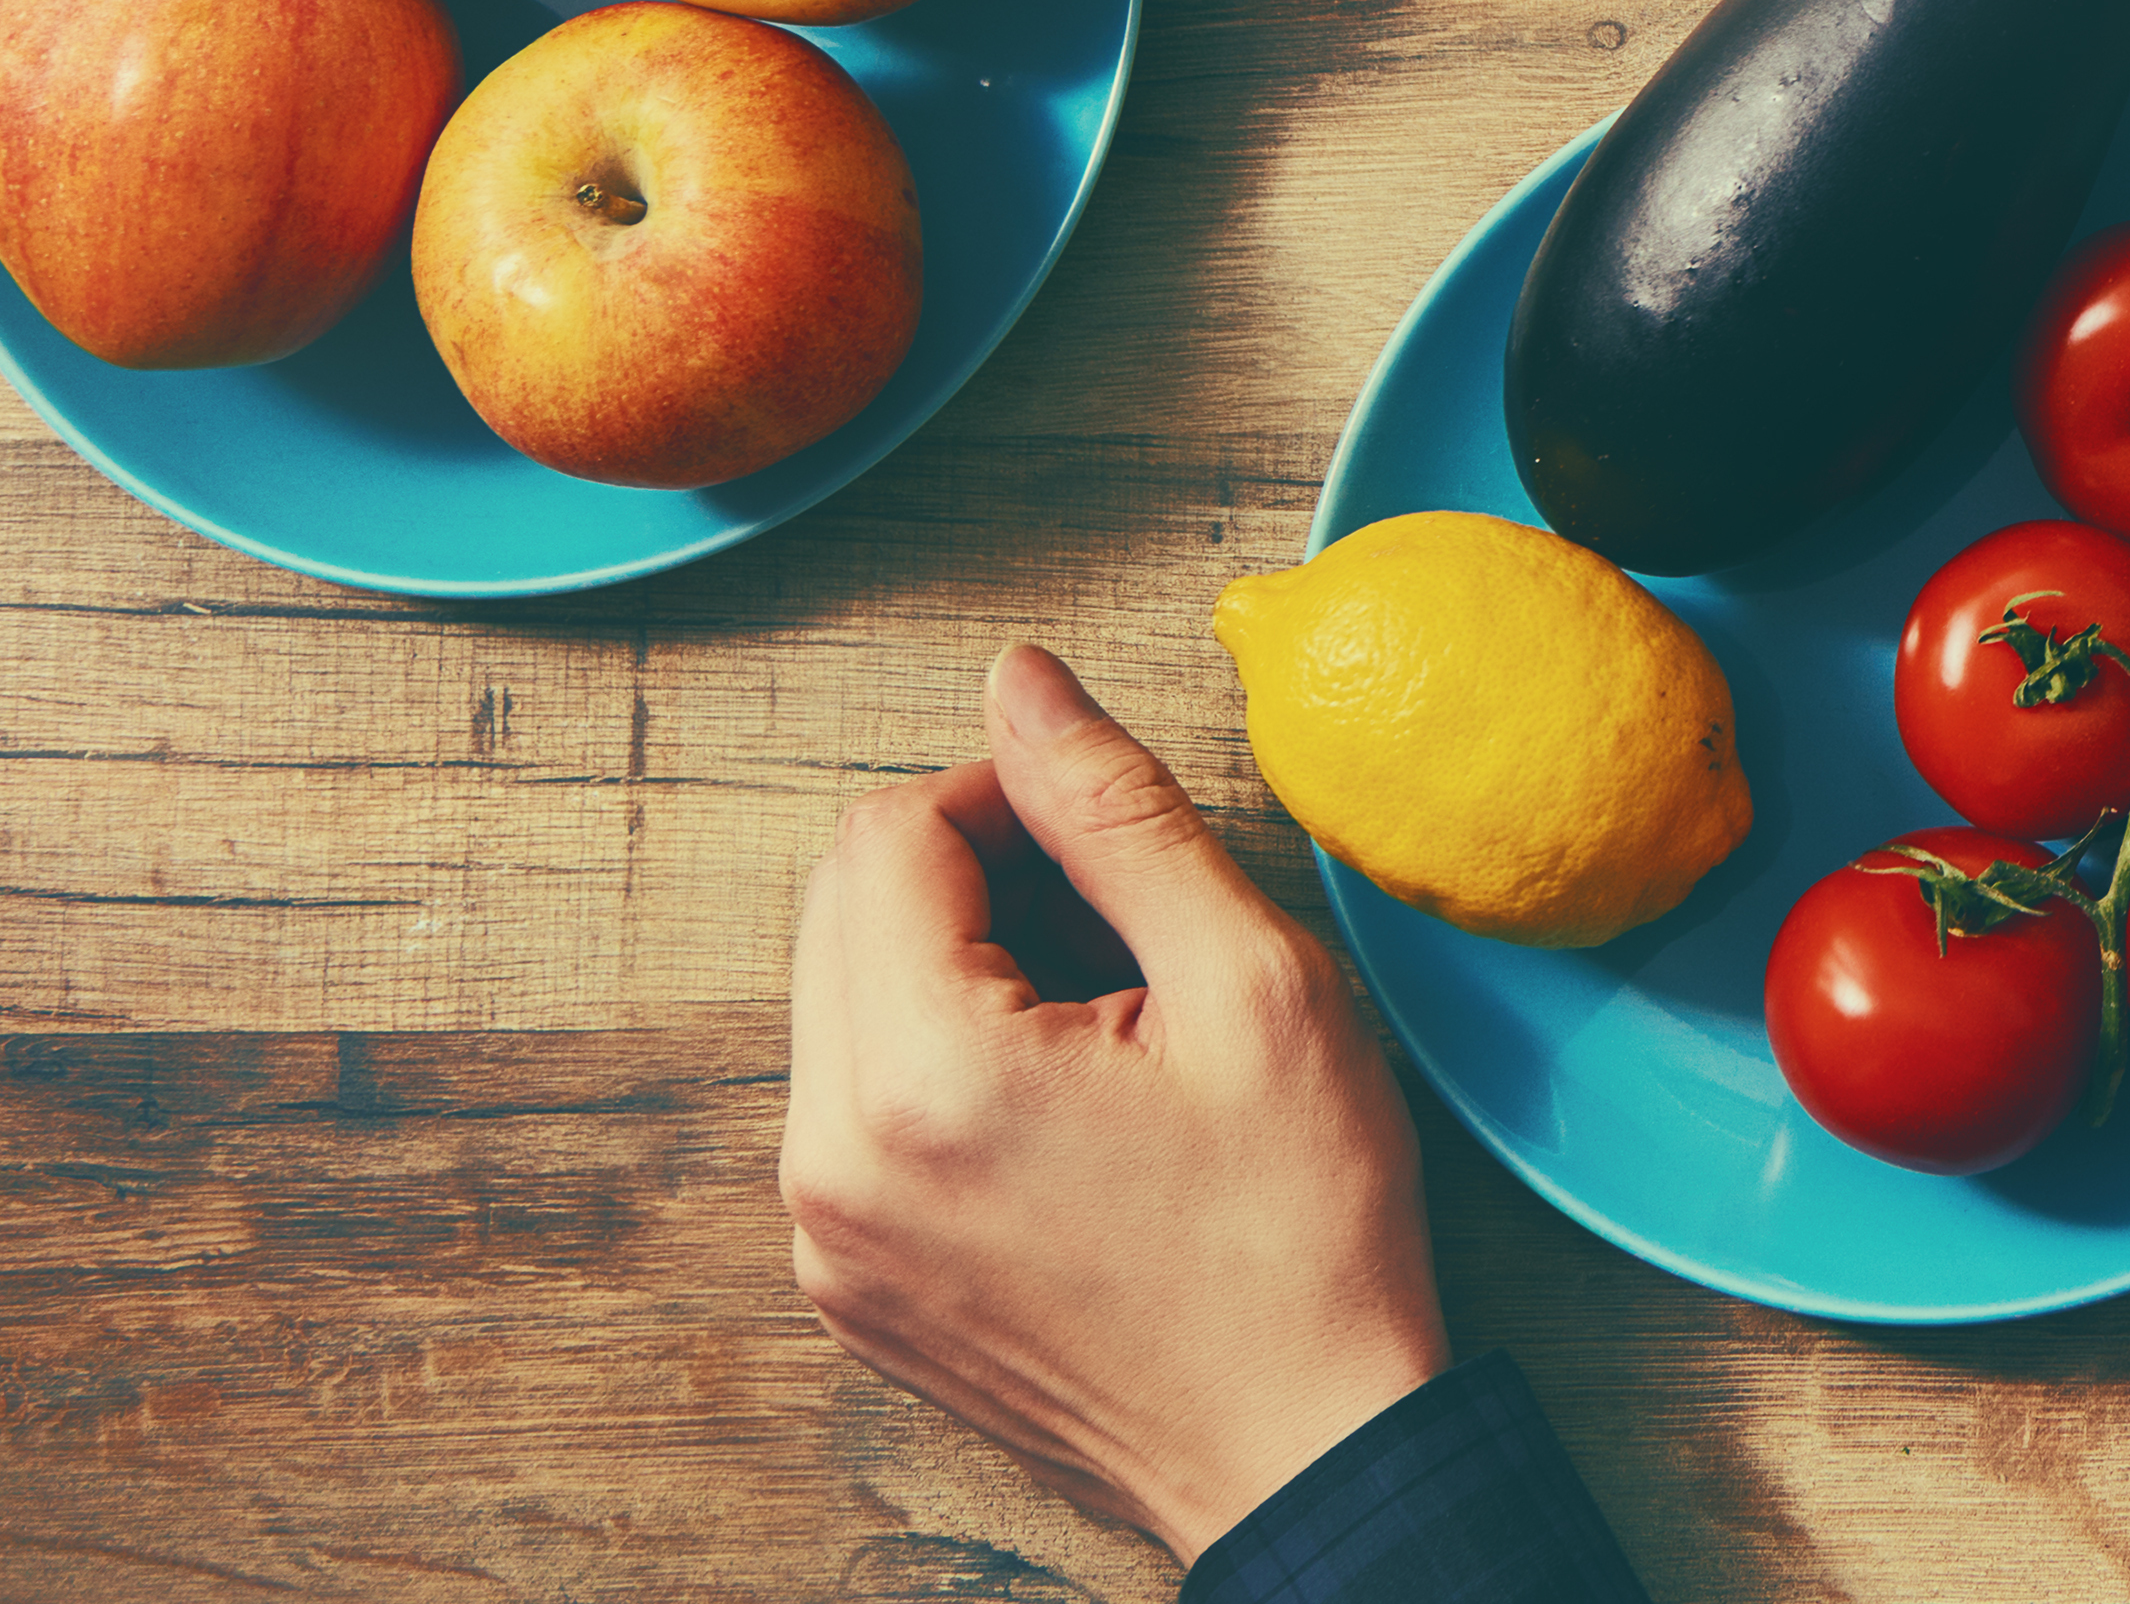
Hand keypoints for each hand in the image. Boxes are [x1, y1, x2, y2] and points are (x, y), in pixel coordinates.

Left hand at [780, 643, 1451, 1560]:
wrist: (1302, 1450)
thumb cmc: (1302, 1232)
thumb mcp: (1252, 983)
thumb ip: (1115, 810)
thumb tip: (1019, 679)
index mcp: (920, 1083)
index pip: (887, 834)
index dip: (1006, 796)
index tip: (1113, 846)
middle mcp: (828, 1169)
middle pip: (842, 906)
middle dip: (972, 876)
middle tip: (1119, 935)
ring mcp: (826, 1244)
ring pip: (844, 1001)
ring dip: (957, 968)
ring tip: (1105, 1029)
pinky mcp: (849, 1289)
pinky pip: (855, 1108)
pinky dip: (943, 1065)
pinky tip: (1069, 1110)